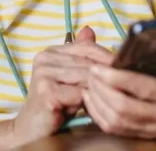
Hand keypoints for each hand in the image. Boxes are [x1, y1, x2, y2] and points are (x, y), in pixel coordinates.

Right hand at [12, 26, 112, 143]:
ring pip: (85, 78)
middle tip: (121, 86)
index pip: (86, 47)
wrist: (32, 126)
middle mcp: (44, 58)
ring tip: (103, 99)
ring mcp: (43, 74)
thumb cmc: (56, 102)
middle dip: (106, 76)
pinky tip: (86, 109)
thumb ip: (80, 55)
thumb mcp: (70, 77)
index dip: (107, 56)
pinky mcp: (46, 92)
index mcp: (50, 51)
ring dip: (97, 91)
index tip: (123, 67)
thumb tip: (89, 29)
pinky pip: (79, 94)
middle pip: (87, 63)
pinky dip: (87, 102)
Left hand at [83, 5, 155, 137]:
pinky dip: (99, 115)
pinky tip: (92, 98)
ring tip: (87, 83)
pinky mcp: (147, 135)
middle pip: (124, 108)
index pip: (142, 87)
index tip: (97, 67)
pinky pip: (117, 130)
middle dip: (101, 90)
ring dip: (97, 103)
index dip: (116, 78)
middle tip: (89, 73)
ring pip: (117, 121)